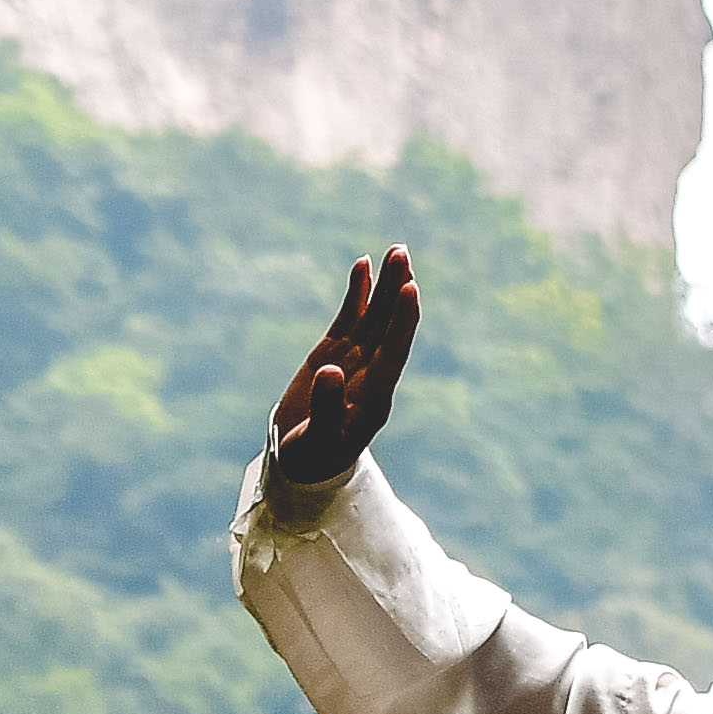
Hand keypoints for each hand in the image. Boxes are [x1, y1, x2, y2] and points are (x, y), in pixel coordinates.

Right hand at [268, 245, 419, 486]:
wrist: (302, 463)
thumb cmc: (312, 458)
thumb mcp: (317, 440)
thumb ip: (326, 408)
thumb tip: (329, 371)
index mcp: (373, 396)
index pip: (393, 351)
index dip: (403, 320)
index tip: (410, 289)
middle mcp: (371, 373)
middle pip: (389, 325)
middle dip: (398, 290)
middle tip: (403, 253)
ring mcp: (354, 360)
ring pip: (374, 316)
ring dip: (385, 284)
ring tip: (395, 250)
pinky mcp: (334, 353)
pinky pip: (351, 318)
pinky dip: (358, 293)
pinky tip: (363, 266)